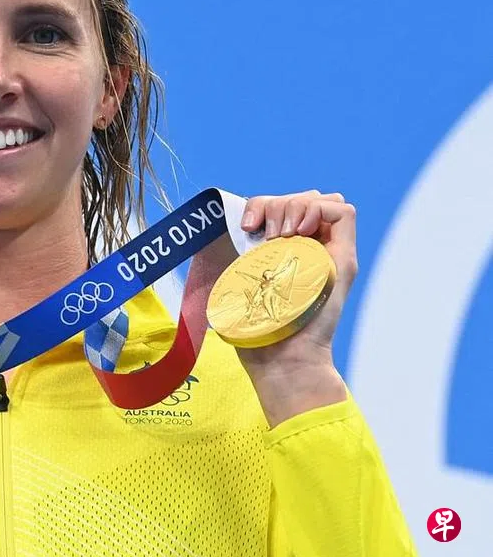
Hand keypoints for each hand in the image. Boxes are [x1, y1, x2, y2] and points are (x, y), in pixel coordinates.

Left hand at [233, 190, 357, 425]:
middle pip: (302, 198)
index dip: (265, 205)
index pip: (285, 206)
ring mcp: (329, 254)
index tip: (247, 227)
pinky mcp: (344, 260)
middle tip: (264, 237)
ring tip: (279, 238)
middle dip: (276, 205)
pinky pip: (342, 212)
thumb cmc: (255, 329)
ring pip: (319, 200)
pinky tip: (296, 234)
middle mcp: (312, 249)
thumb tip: (213, 227)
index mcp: (287, 252)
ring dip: (293, 208)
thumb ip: (235, 256)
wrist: (281, 358)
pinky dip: (316, 210)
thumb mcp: (237, 282)